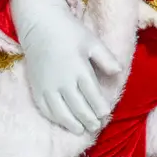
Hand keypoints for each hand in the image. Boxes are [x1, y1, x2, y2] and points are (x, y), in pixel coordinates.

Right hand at [11, 0, 121, 133]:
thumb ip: (106, 58)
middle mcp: (63, 81)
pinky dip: (54, 118)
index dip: (100, 107)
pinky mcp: (36, 88)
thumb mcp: (92, 42)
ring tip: (81, 130)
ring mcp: (48, 87)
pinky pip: (45, 109)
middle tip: (96, 126)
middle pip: (78, 107)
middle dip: (89, 119)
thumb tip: (119, 72)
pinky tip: (62, 122)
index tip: (106, 114)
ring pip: (61, 112)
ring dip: (72, 123)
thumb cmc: (69, 32)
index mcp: (79, 69)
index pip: (92, 95)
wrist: (40, 26)